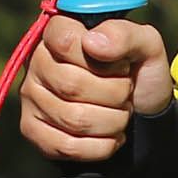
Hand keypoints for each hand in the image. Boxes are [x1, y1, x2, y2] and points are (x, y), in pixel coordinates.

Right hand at [17, 11, 168, 162]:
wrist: (143, 112)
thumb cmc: (138, 73)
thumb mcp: (146, 46)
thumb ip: (124, 35)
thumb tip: (92, 42)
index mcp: (59, 31)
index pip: (66, 42)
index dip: (103, 61)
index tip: (122, 66)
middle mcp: (37, 61)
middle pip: (72, 85)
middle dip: (115, 94)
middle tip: (126, 92)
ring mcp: (31, 97)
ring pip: (73, 119)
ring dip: (112, 120)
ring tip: (121, 112)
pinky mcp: (32, 129)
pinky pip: (66, 146)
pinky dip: (101, 146)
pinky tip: (111, 135)